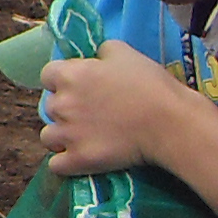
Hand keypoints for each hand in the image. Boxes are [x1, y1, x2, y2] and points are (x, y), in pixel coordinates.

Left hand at [41, 41, 195, 176]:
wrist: (169, 122)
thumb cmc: (150, 85)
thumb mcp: (125, 54)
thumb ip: (102, 52)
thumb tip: (95, 58)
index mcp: (69, 76)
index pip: (47, 75)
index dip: (62, 81)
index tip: (80, 87)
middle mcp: (61, 104)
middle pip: (50, 106)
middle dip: (66, 109)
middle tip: (91, 113)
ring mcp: (67, 134)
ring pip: (48, 137)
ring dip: (62, 137)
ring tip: (84, 138)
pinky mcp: (78, 159)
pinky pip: (57, 165)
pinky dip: (66, 163)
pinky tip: (79, 158)